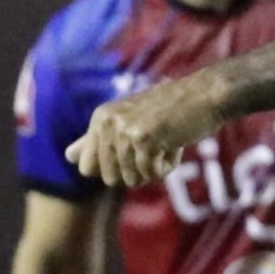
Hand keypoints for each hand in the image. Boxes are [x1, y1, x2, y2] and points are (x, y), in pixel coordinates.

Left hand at [68, 77, 218, 188]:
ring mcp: (124, 129)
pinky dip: (167, 167)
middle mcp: (106, 122)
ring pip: (132, 179)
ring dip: (154, 169)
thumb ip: (96, 140)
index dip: (114, 169)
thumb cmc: (171, 109)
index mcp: (100, 118)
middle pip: (110, 178)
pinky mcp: (144, 138)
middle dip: (136, 171)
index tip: (134, 150)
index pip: (87, 168)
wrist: (206, 94)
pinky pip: (151, 174)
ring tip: (166, 142)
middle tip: (153, 145)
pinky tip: (175, 144)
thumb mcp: (128, 121)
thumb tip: (68, 157)